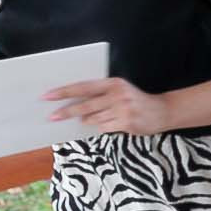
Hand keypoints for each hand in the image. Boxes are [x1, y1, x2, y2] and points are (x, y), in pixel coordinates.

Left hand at [48, 77, 168, 135]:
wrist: (163, 111)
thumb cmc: (136, 100)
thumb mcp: (119, 91)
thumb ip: (100, 95)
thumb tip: (75, 106)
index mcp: (113, 83)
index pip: (83, 87)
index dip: (64, 92)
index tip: (48, 96)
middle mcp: (117, 94)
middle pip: (85, 105)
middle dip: (67, 112)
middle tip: (52, 116)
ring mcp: (123, 109)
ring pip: (94, 119)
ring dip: (88, 120)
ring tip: (89, 119)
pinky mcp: (127, 123)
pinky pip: (104, 127)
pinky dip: (102, 126)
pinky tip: (111, 123)